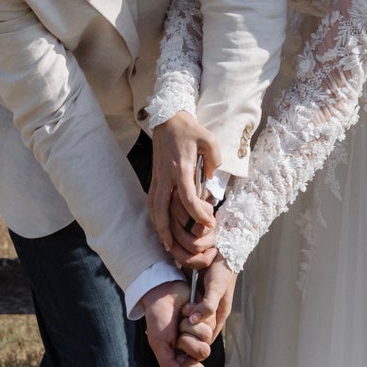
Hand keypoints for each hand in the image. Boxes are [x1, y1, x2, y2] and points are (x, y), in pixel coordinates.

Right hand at [142, 279, 207, 366]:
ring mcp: (202, 332)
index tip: (183, 361)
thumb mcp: (158, 343)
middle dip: (187, 342)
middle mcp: (194, 346)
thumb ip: (168, 363)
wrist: (162, 294)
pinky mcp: (208, 318)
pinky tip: (185, 310)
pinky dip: (193, 316)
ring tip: (180, 319)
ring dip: (188, 326)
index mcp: (182, 356)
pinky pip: (208, 321)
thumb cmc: (158, 319)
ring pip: (205, 337)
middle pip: (203, 353)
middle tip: (177, 334)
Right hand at [149, 112, 220, 253]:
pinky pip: (152, 202)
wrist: (167, 119)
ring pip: (152, 208)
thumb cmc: (189, 130)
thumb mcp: (209, 139)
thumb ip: (215, 159)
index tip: (209, 224)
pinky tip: (160, 227)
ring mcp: (157, 178)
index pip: (187, 198)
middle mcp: (165, 177)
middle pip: (161, 209)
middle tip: (175, 247)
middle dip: (167, 230)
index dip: (198, 214)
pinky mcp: (155, 178)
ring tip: (165, 243)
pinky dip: (154, 217)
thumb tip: (212, 177)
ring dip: (158, 227)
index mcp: (180, 169)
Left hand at [182, 256, 236, 344]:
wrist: (220, 249)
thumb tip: (194, 321)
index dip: (197, 342)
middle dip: (186, 331)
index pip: (207, 336)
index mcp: (219, 314)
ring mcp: (201, 303)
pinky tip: (168, 310)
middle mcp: (210, 311)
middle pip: (196, 330)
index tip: (184, 340)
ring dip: (181, 321)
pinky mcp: (193, 294)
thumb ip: (207, 305)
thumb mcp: (216, 288)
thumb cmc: (222, 270)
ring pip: (189, 320)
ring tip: (174, 317)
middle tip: (177, 324)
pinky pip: (184, 307)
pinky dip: (177, 310)